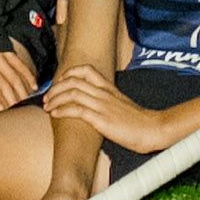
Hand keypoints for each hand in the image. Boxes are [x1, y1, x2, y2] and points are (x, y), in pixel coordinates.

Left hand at [0, 40, 39, 115]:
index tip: (1, 108)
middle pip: (1, 82)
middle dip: (11, 97)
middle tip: (19, 109)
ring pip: (12, 75)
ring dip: (21, 89)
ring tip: (28, 101)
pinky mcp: (7, 50)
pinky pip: (19, 64)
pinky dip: (27, 75)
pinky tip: (34, 86)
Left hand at [43, 59, 164, 151]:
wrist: (152, 130)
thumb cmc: (138, 121)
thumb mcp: (121, 105)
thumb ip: (107, 101)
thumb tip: (93, 105)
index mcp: (109, 88)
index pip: (86, 70)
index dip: (68, 73)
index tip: (59, 82)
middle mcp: (104, 93)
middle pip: (73, 80)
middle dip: (55, 88)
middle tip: (47, 97)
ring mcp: (102, 105)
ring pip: (71, 93)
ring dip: (55, 99)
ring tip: (47, 107)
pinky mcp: (101, 119)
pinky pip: (76, 110)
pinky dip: (62, 110)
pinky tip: (55, 115)